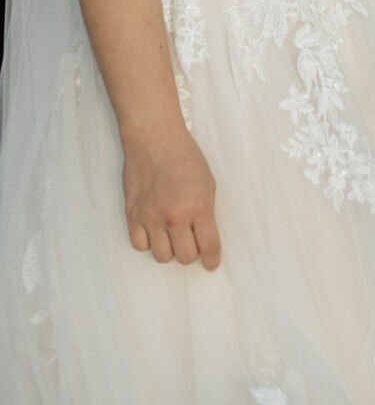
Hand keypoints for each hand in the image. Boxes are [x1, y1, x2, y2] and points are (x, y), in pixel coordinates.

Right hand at [122, 125, 221, 269]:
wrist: (154, 139)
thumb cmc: (185, 157)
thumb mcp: (208, 183)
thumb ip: (206, 213)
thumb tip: (205, 238)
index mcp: (199, 207)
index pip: (209, 248)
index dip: (212, 261)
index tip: (211, 264)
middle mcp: (175, 216)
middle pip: (186, 257)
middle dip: (192, 253)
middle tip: (191, 242)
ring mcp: (152, 218)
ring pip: (162, 257)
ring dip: (170, 250)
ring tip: (172, 235)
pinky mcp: (133, 216)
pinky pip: (140, 246)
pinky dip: (149, 243)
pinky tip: (154, 231)